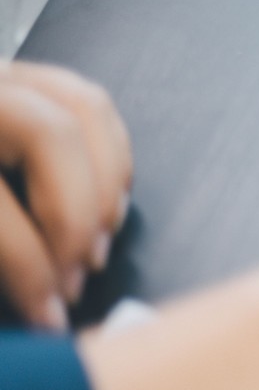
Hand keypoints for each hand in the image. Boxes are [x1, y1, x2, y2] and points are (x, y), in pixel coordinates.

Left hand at [0, 61, 130, 329]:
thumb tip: (19, 305)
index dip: (30, 270)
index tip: (47, 317)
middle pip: (51, 135)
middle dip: (76, 218)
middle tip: (74, 278)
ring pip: (83, 106)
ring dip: (106, 181)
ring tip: (97, 241)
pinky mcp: (16, 72)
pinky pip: (87, 96)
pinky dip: (110, 147)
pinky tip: (104, 195)